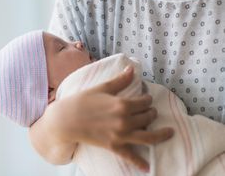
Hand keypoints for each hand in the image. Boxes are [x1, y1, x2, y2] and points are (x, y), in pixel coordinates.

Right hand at [45, 66, 173, 171]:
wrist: (66, 120)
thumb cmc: (82, 102)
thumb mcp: (102, 88)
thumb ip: (119, 80)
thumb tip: (132, 68)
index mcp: (122, 104)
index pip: (145, 102)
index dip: (148, 99)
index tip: (146, 98)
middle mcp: (125, 121)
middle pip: (148, 117)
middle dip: (151, 112)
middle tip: (150, 111)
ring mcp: (120, 135)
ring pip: (148, 137)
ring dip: (161, 135)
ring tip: (170, 132)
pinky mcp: (113, 146)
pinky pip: (130, 156)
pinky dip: (140, 163)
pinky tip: (147, 168)